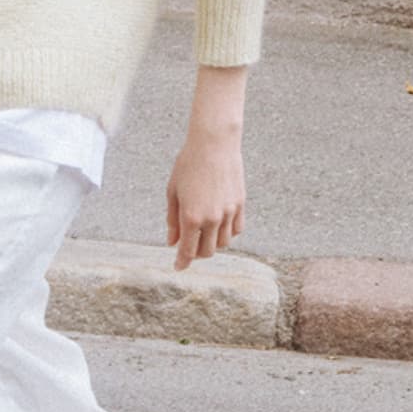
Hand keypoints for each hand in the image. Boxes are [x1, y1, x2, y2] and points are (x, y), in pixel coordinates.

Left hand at [166, 66, 247, 269]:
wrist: (213, 144)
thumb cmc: (187, 165)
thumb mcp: (173, 192)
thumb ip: (172, 220)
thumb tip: (172, 242)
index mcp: (191, 217)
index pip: (187, 251)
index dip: (182, 262)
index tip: (178, 267)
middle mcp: (212, 219)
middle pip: (207, 251)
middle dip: (196, 253)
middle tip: (189, 247)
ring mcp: (228, 212)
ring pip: (223, 243)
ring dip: (212, 243)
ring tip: (203, 233)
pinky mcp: (240, 204)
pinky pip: (236, 230)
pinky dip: (227, 233)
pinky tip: (218, 225)